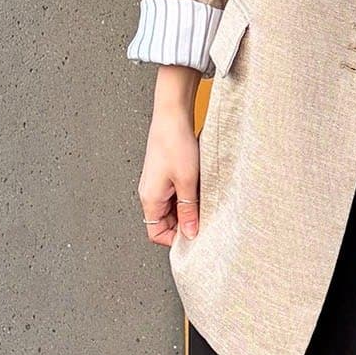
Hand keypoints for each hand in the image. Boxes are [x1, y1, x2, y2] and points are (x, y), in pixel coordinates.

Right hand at [138, 68, 202, 245]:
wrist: (172, 115)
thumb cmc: (175, 144)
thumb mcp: (187, 182)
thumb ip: (189, 210)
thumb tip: (191, 234)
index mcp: (150, 198)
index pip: (156, 233)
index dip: (175, 239)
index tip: (195, 237)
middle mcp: (150, 193)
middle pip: (165, 223)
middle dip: (185, 225)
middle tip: (205, 221)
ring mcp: (158, 184)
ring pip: (173, 209)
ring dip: (189, 210)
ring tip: (204, 204)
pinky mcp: (166, 175)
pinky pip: (176, 195)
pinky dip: (189, 198)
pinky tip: (202, 191)